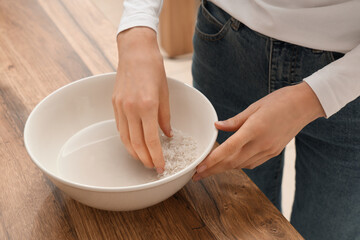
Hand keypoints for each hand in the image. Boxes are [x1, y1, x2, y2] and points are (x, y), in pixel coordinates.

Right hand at [112, 27, 171, 172]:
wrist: (135, 52)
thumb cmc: (153, 70)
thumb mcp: (164, 94)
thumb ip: (165, 117)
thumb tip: (167, 135)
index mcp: (147, 106)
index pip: (150, 140)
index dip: (156, 156)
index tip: (161, 166)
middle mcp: (131, 109)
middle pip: (136, 144)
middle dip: (145, 159)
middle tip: (153, 167)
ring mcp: (120, 107)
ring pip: (125, 139)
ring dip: (134, 153)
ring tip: (143, 160)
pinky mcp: (114, 105)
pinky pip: (120, 128)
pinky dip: (127, 140)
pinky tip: (134, 144)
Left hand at [193, 82, 324, 180]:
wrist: (305, 105)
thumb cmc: (279, 101)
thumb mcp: (254, 107)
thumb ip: (234, 121)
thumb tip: (217, 126)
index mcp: (255, 129)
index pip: (229, 149)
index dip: (212, 160)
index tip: (199, 168)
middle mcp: (261, 144)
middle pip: (232, 162)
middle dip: (213, 170)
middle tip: (196, 175)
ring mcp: (269, 150)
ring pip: (241, 164)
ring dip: (224, 168)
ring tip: (209, 171)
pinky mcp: (273, 152)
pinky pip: (252, 163)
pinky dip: (238, 165)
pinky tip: (230, 164)